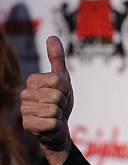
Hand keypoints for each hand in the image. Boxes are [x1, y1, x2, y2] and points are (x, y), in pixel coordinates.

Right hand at [21, 36, 73, 164]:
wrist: (58, 127)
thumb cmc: (60, 102)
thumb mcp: (63, 79)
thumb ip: (57, 59)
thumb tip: (52, 36)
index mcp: (32, 81)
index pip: (57, 80)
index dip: (65, 89)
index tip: (62, 93)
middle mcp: (24, 95)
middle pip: (56, 96)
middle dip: (64, 103)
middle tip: (59, 107)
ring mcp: (24, 111)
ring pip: (54, 110)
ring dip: (60, 115)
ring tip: (55, 116)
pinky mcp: (28, 126)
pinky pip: (51, 123)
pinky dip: (56, 125)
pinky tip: (51, 125)